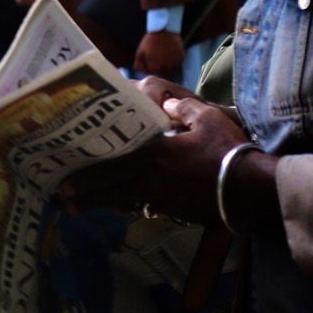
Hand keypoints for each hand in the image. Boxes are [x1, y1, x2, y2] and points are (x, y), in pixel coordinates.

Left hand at [59, 79, 248, 224]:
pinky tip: (119, 207)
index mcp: (155, 155)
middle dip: (84, 192)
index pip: (113, 161)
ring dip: (99, 204)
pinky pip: (144, 206)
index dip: (87, 169)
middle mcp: (151, 178)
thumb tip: (166, 102)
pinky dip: (128, 206)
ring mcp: (162, 197)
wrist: (251, 189)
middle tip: (60, 197)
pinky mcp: (175, 210)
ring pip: (122, 200)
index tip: (65, 173)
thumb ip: (182, 108)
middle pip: (110, 186)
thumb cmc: (229, 151)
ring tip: (76, 210)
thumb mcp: (207, 118)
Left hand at [135, 29, 185, 78]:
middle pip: (163, 75)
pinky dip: (174, 61)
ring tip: (163, 55)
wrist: (164, 30)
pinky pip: (177, 64)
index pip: (153, 75)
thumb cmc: (150, 41)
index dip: (151, 69)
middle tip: (157, 58)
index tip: (150, 61)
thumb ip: (138, 65)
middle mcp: (167, 67)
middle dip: (160, 69)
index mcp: (155, 67)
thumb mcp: (140, 52)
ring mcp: (175, 63)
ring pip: (171, 70)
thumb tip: (141, 73)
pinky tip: (169, 53)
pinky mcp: (182, 58)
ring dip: (167, 66)